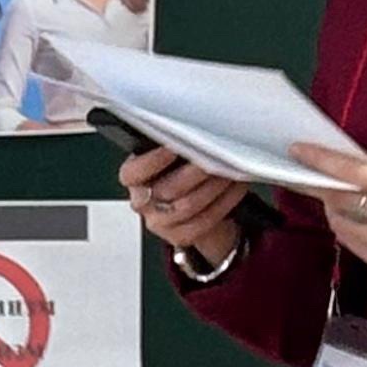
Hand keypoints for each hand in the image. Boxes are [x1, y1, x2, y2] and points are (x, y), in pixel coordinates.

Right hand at [117, 142, 248, 270]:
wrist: (191, 209)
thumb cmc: (177, 175)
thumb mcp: (169, 157)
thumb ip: (173, 146)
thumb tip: (191, 130)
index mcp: (134, 179)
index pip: (132, 173)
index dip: (152, 161)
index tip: (172, 148)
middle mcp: (143, 202)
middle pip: (166, 189)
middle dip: (195, 171)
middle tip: (214, 155)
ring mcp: (160, 222)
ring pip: (188, 205)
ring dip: (213, 185)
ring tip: (229, 169)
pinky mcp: (180, 236)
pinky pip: (204, 221)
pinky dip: (224, 202)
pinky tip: (234, 188)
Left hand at [292, 144, 366, 278]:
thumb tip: (341, 161)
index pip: (350, 171)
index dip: (320, 159)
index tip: (298, 150)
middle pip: (338, 197)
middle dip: (323, 183)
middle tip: (314, 173)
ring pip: (338, 220)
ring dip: (335, 205)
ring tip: (347, 195)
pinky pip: (348, 240)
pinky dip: (346, 224)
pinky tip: (359, 215)